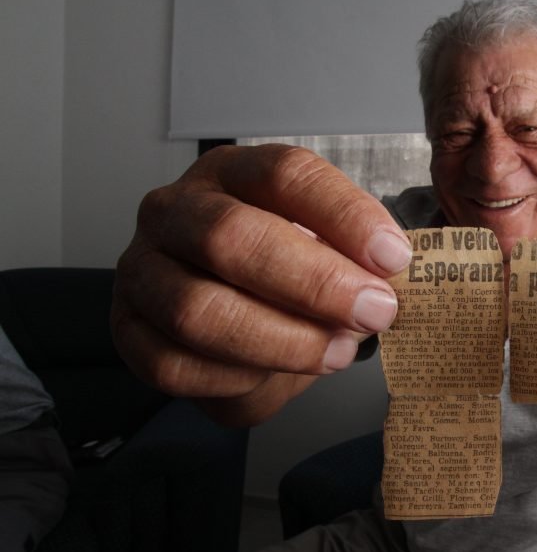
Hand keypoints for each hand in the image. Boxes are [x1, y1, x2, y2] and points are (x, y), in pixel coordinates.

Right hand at [112, 144, 411, 424]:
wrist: (232, 320)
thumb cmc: (284, 272)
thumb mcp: (326, 247)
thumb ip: (356, 256)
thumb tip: (393, 279)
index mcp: (234, 173)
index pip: (284, 174)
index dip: (343, 215)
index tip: (393, 257)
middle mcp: (177, 211)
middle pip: (232, 236)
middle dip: (314, 283)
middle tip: (374, 312)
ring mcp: (142, 270)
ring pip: (198, 309)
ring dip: (281, 340)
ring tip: (336, 352)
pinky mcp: (127, 331)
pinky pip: (175, 364)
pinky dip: (235, 377)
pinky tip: (274, 373)